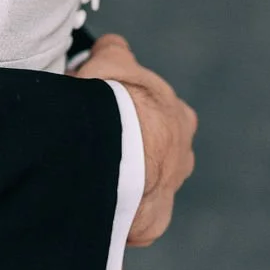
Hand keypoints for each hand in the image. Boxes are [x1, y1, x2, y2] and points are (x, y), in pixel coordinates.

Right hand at [75, 32, 196, 247]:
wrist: (116, 151)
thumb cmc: (116, 101)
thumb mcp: (112, 59)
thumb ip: (115, 50)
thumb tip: (111, 45)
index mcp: (179, 117)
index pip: (155, 112)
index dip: (127, 110)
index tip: (103, 111)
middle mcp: (181, 157)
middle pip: (154, 153)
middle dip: (129, 150)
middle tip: (93, 144)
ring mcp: (167, 193)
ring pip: (144, 187)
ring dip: (123, 181)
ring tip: (88, 173)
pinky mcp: (150, 224)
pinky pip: (130, 218)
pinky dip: (113, 210)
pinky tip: (91, 198)